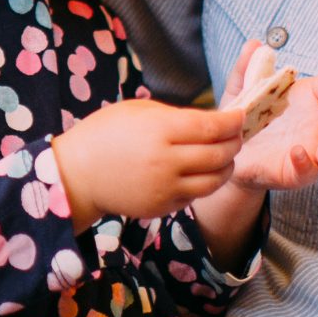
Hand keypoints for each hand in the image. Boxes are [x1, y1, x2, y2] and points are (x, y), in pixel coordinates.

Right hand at [49, 97, 243, 227]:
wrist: (77, 174)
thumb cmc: (105, 134)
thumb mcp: (137, 110)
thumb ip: (175, 116)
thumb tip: (210, 121)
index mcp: (159, 130)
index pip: (211, 126)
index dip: (233, 121)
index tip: (240, 115)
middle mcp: (165, 160)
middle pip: (219, 153)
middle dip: (235, 142)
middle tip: (237, 134)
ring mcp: (165, 187)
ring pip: (215, 180)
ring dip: (227, 166)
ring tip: (225, 155)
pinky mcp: (162, 206)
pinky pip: (196, 195)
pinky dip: (206, 182)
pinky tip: (202, 171)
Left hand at [228, 40, 317, 190]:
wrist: (228, 151)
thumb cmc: (246, 115)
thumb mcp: (241, 89)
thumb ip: (247, 68)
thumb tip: (254, 44)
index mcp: (312, 98)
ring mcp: (311, 151)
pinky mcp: (295, 173)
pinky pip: (308, 173)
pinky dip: (305, 164)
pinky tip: (296, 153)